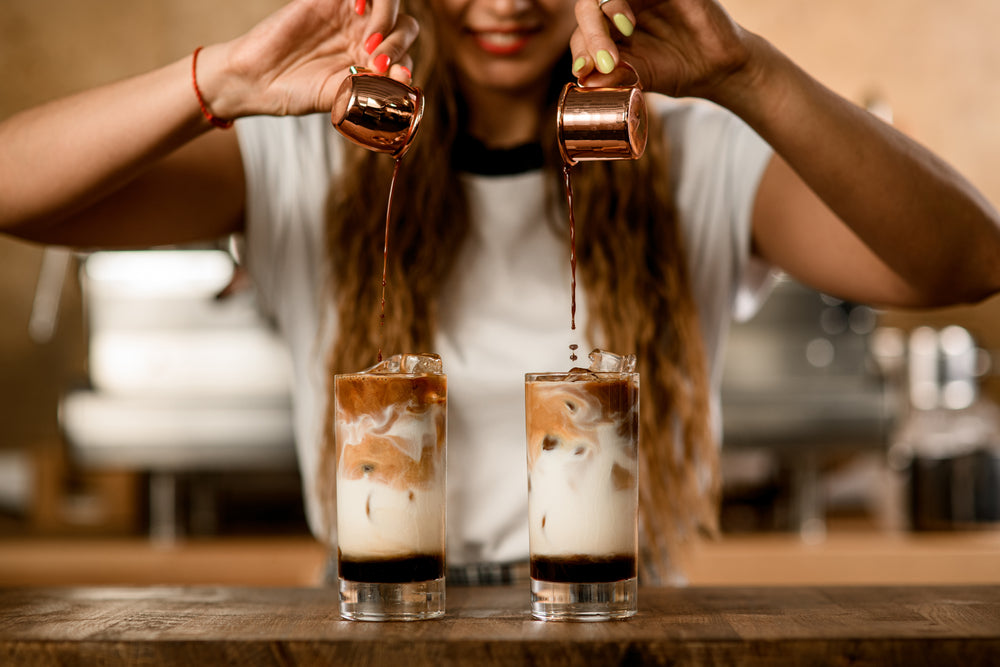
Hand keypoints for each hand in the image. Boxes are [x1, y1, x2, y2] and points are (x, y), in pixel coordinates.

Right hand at [207, 0, 418, 117]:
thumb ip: (371, 89)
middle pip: (404, 29)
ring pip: (389, 5)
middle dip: (397, 44)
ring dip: (387, 20)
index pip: (406, 58)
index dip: (406, 65)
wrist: (257, 78)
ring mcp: (351, 18)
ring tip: (368, 41)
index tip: (396, 77)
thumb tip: (403, 80)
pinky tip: (357, 9)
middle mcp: (367, 39)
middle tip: (376, 61)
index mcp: (374, 66)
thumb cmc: (297, 92)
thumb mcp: (340, 97)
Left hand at [569, 0, 755, 101]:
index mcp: (607, 34)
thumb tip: (587, 83)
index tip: (582, 72)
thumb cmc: (675, 71)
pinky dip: (622, 2)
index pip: (581, 36)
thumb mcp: (641, 78)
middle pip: (588, 10)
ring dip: (607, 12)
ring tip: (622, 34)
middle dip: (591, 35)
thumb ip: (615, 78)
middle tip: (603, 61)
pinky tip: (627, 21)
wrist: (715, 67)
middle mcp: (618, 10)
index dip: (580, 52)